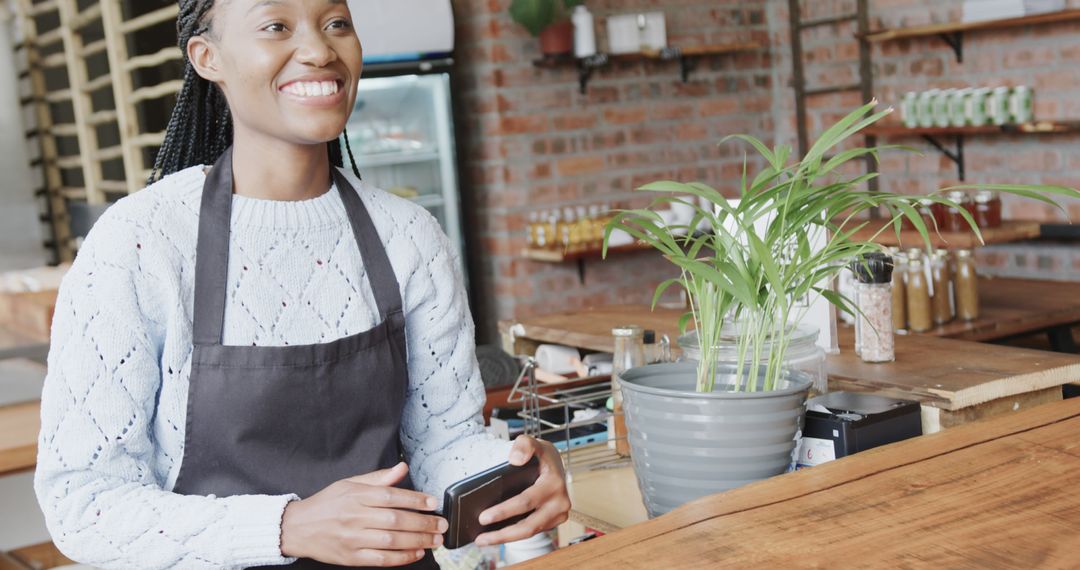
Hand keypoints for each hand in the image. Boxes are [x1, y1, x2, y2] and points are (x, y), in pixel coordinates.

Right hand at [280, 463, 446, 566]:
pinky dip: (401, 558)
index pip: (391, 496)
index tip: (433, 503)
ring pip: (392, 540)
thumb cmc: (327, 504)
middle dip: (423, 523)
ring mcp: (353, 538)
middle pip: (396, 519)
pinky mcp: (351, 557)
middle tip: (442, 525)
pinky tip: (416, 553)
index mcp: (357, 495)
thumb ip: (379, 478)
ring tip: (435, 540)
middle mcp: (355, 516)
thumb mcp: (350, 483)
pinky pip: (381, 559)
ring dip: (418, 541)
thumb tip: (402, 467)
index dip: (415, 499)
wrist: (297, 528)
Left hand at [474, 436, 570, 545]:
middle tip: (481, 537)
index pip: (525, 502)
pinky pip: (532, 531)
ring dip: (506, 538)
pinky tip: (497, 535)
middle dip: (503, 534)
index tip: (483, 517)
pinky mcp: (553, 522)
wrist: (555, 465)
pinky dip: (514, 535)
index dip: (504, 512)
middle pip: (528, 526)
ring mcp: (558, 515)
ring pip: (530, 532)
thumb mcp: (532, 442)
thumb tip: (515, 459)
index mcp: (554, 484)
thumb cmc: (542, 456)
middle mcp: (560, 503)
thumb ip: (524, 444)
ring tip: (484, 540)